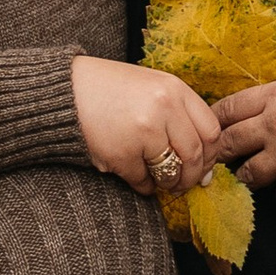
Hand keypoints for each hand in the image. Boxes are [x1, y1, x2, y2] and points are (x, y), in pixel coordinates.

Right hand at [71, 55, 223, 197]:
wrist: (63, 91)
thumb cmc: (110, 91)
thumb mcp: (151, 88)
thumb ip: (180, 117)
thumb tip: (206, 167)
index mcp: (174, 89)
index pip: (211, 131)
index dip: (211, 155)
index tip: (204, 167)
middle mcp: (164, 108)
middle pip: (195, 155)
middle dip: (191, 177)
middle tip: (182, 184)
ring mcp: (143, 131)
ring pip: (171, 172)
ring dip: (168, 183)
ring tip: (160, 180)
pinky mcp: (122, 153)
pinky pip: (144, 182)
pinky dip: (143, 186)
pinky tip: (134, 176)